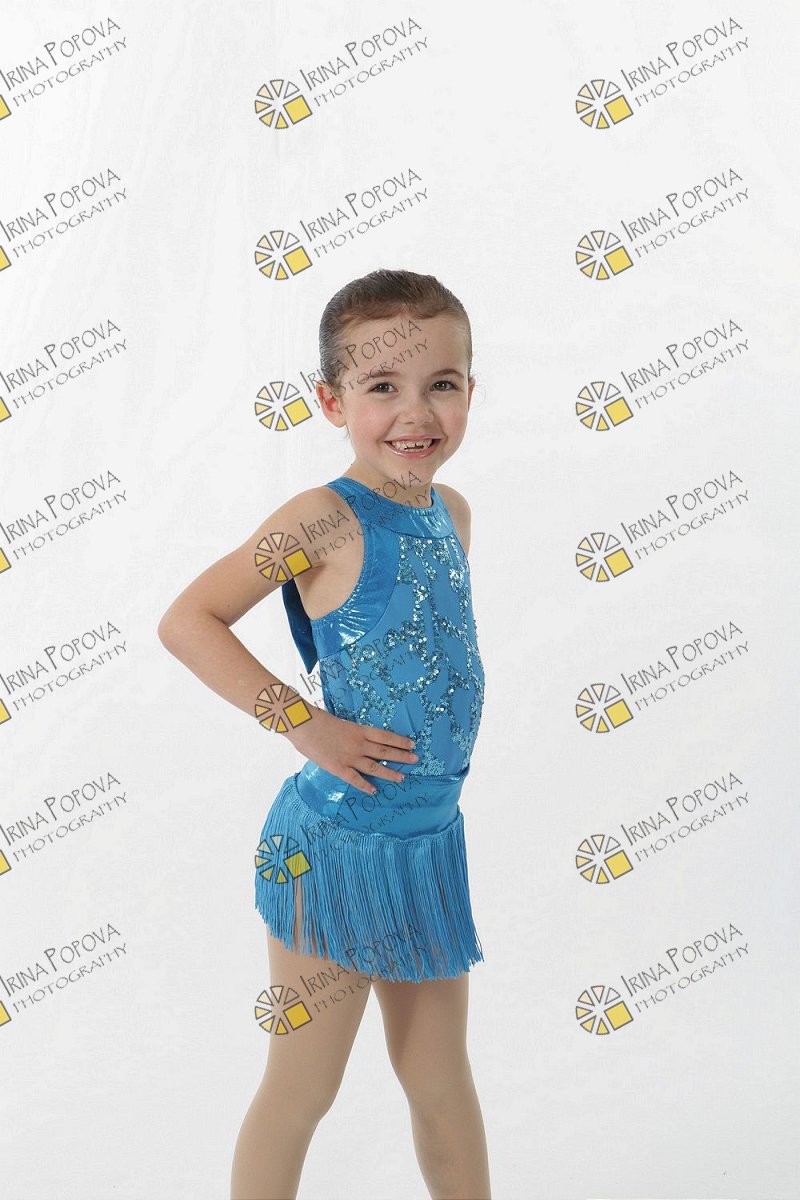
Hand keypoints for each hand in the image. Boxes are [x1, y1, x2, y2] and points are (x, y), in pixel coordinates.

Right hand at [282, 705, 417, 794]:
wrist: (303, 725)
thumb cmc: (318, 720)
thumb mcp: (340, 723)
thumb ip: (350, 733)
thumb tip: (356, 739)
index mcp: (359, 730)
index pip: (386, 736)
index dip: (400, 740)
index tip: (412, 744)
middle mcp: (359, 744)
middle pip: (385, 751)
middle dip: (402, 756)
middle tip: (415, 759)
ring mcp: (350, 757)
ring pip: (375, 767)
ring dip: (390, 773)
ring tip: (402, 778)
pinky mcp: (339, 768)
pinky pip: (356, 779)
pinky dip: (366, 786)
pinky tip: (374, 791)